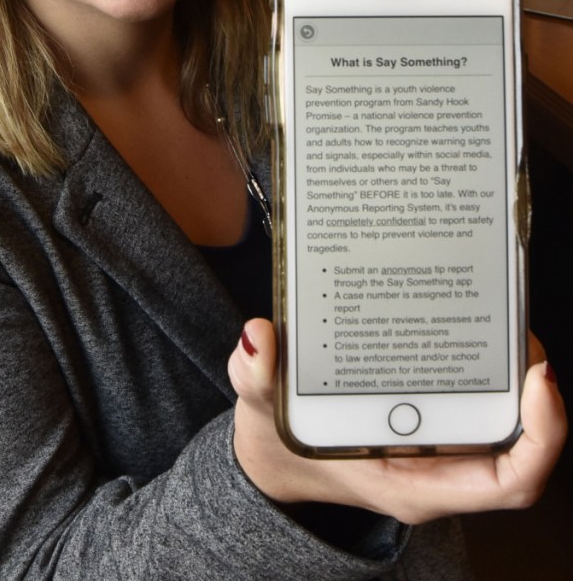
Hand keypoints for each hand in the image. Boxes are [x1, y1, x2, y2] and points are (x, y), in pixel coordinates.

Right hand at [228, 319, 566, 525]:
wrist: (275, 459)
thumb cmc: (279, 448)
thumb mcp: (259, 416)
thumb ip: (253, 380)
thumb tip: (259, 338)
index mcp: (412, 482)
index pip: (506, 480)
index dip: (541, 435)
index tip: (540, 379)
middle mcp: (436, 466)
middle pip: (517, 439)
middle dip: (529, 383)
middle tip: (518, 324)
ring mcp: (434, 441)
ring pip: (499, 414)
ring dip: (509, 366)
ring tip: (500, 310)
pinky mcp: (424, 412)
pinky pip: (470, 393)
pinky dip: (478, 358)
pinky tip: (464, 314)